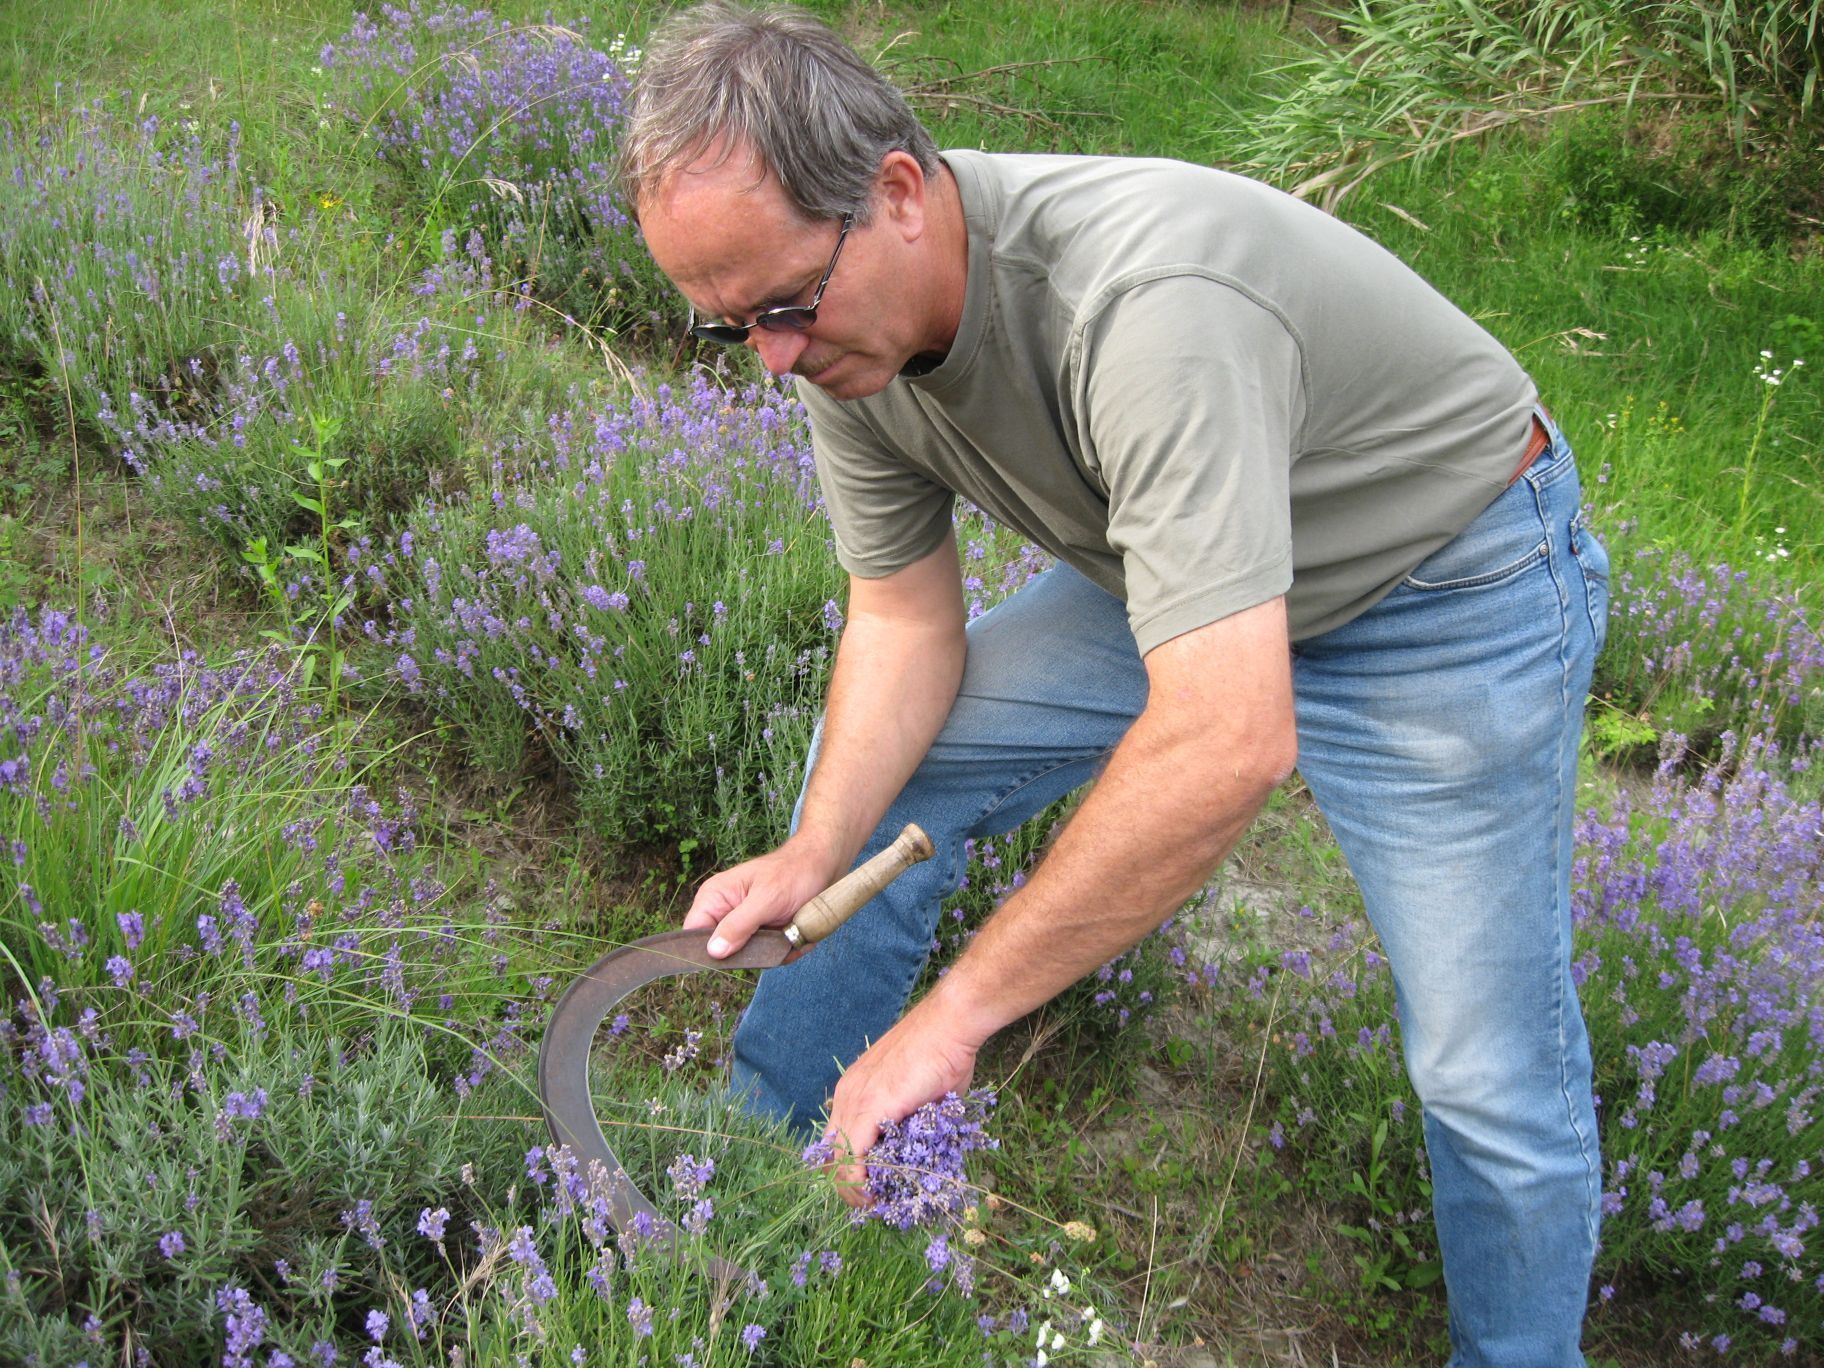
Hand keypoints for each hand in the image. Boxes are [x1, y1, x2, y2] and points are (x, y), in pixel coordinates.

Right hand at [682, 837, 842, 958]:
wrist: (824, 865)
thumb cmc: (794, 873)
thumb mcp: (766, 900)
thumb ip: (738, 925)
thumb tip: (713, 952)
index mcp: (715, 897)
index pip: (693, 934)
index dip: (707, 951)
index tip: (735, 956)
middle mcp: (725, 912)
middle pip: (723, 952)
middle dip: (754, 952)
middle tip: (778, 938)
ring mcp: (745, 924)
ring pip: (750, 957)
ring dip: (775, 951)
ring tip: (793, 931)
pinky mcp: (763, 932)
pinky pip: (768, 954)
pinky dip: (786, 949)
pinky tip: (799, 933)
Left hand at [821, 1001, 980, 1207]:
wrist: (949, 1026)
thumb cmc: (943, 1054)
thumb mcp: (921, 1095)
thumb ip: (912, 1120)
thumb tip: (919, 1148)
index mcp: (856, 1089)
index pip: (837, 1138)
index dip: (848, 1168)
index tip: (870, 1188)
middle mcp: (848, 1094)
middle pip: (830, 1152)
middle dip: (847, 1184)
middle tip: (872, 1203)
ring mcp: (856, 1098)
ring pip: (838, 1157)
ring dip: (853, 1188)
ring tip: (875, 1204)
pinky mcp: (870, 1105)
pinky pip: (853, 1153)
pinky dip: (858, 1178)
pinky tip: (873, 1192)